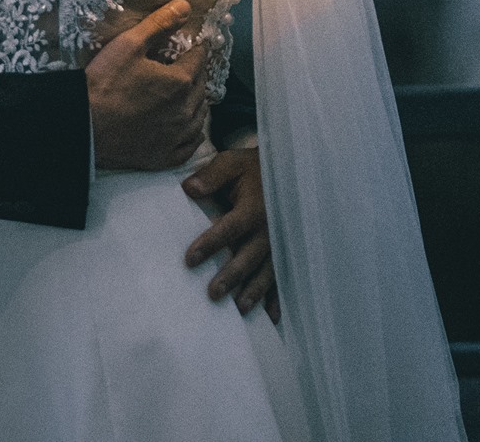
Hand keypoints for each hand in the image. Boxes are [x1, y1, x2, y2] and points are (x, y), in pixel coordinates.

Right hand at [85, 0, 209, 170]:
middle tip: (188, 68)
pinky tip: (186, 128)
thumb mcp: (128, 45)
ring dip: (197, 103)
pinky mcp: (165, 156)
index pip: (198, 60)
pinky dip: (192, 135)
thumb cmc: (103, 84)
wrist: (83, 126)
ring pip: (200, 117)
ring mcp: (176, 136)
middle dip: (197, 76)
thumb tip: (185, 7)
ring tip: (188, 95)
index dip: (196, 50)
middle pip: (201, 88)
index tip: (194, 46)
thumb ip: (159, 24)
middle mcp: (184, 110)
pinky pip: (190, 145)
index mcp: (179, 82)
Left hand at [182, 146, 280, 321]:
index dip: (210, 244)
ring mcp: (281, 244)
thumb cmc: (253, 169)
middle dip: (232, 276)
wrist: (290, 171)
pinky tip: (271, 317)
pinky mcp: (287, 252)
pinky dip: (278, 297)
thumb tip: (189, 188)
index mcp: (253, 208)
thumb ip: (211, 176)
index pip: (229, 229)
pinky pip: (284, 278)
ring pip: (267, 272)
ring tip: (240, 308)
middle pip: (249, 257)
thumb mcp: (232, 163)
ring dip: (254, 291)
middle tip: (213, 294)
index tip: (190, 260)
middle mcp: (269, 230)